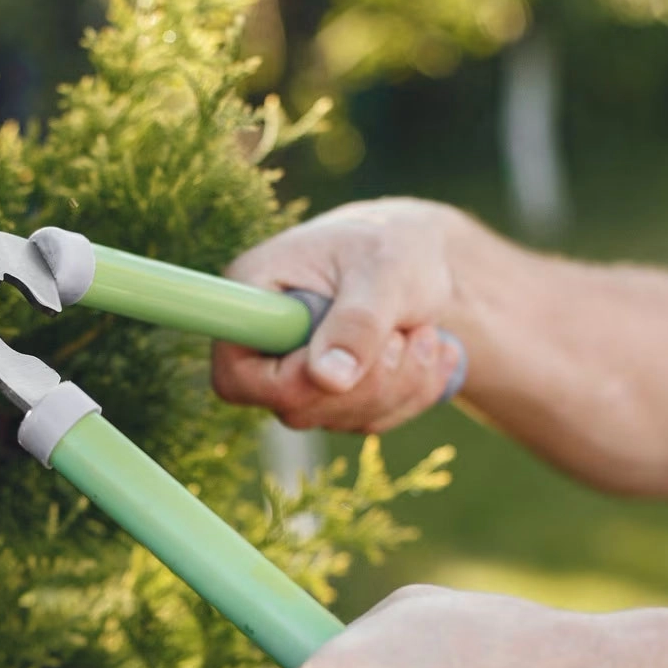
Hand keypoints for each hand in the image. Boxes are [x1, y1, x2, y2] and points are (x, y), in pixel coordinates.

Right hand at [212, 197, 475, 433]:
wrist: (422, 256)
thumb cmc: (394, 246)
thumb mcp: (384, 270)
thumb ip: (357, 322)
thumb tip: (330, 380)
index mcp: (253, 295)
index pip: (235, 374)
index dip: (288, 384)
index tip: (347, 362)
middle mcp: (265, 342)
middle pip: (295, 406)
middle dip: (368, 381)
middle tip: (409, 333)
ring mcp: (297, 374)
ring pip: (339, 418)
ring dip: (400, 384)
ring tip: (425, 332)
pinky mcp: (333, 395)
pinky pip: (371, 420)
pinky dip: (413, 392)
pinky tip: (431, 351)